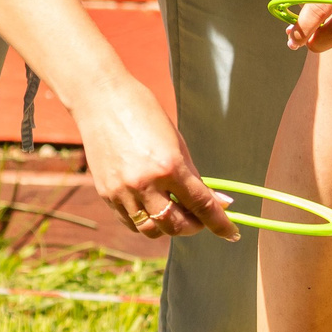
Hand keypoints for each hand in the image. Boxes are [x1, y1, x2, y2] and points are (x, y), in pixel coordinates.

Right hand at [78, 76, 239, 242]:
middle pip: (175, 226)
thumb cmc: (143, 112)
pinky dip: (145, 220)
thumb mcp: (176, 142)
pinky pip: (130, 221)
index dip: (219, 223)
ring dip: (168, 227)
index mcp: (168, 166)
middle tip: (199, 218)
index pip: (201, 205)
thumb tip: (217, 201)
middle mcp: (145, 184)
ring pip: (151, 230)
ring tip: (174, 212)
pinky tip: (151, 206)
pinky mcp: (105, 194)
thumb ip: (194, 176)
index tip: (231, 233)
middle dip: (193, 227)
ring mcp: (122, 192)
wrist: (100, 98)